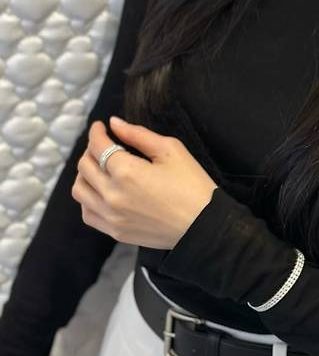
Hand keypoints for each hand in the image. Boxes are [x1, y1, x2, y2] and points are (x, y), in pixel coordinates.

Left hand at [72, 116, 217, 249]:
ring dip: (85, 173)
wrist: (202, 225)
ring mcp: (111, 216)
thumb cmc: (191, 183)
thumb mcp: (170, 150)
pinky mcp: (115, 231)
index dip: (96, 132)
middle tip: (104, 143)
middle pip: (85, 166)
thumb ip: (138, 134)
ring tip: (99, 166)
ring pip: (79, 190)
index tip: (101, 126)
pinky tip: (101, 190)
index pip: (98, 146)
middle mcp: (112, 195)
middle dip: (91, 149)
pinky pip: (87, 213)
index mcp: (127, 172)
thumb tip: (114, 123)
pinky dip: (88, 198)